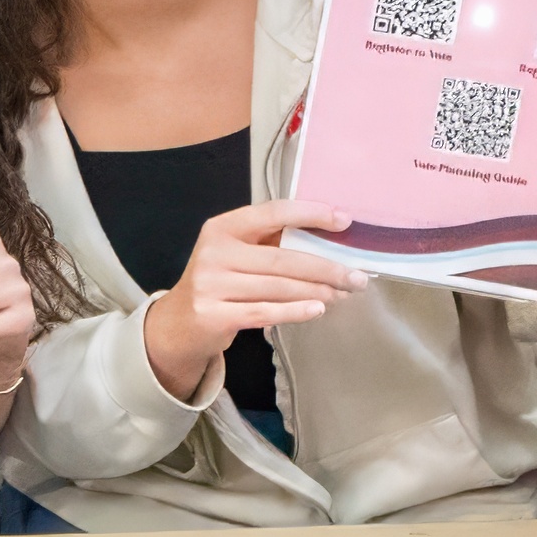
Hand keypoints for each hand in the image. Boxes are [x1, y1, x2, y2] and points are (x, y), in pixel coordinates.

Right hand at [141, 201, 360, 402]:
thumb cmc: (220, 283)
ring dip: (317, 291)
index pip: (273, 213)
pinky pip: (265, 312)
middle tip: (357, 277)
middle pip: (282, 258)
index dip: (311, 214)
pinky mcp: (214, 315)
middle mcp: (214, 253)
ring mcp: (210, 285)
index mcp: (222, 228)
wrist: (179, 324)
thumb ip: (271, 243)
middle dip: (326, 267)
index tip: (344, 221)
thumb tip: (331, 241)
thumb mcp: (236, 254)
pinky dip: (296, 311)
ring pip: (277, 287)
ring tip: (343, 294)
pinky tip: (318, 309)